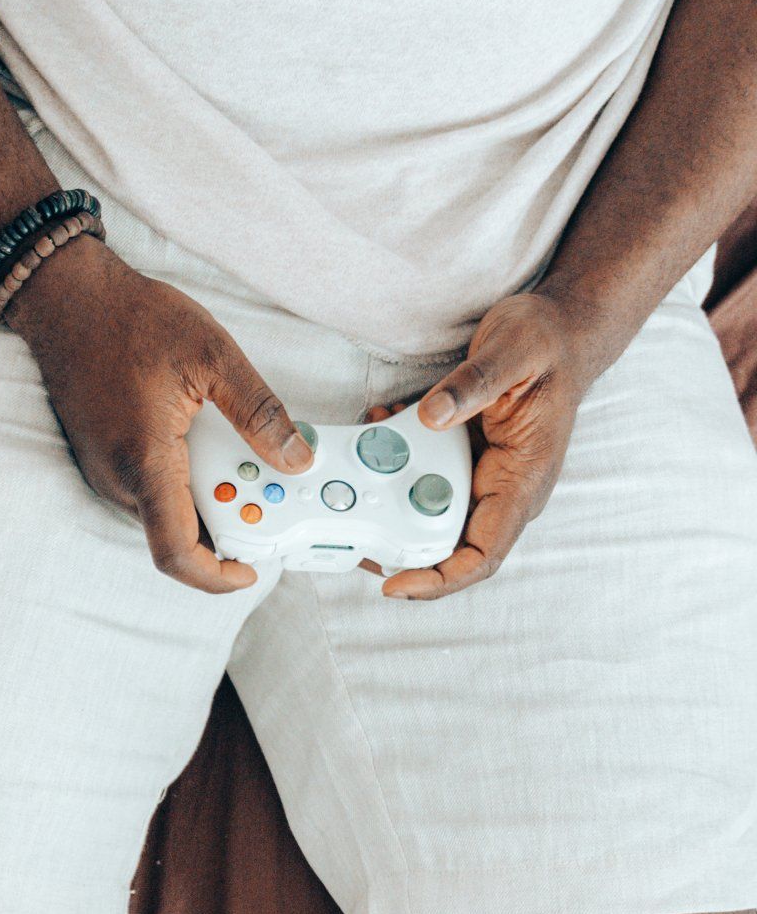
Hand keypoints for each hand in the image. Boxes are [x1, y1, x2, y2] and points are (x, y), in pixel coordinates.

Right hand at [6, 236, 315, 592]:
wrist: (67, 299)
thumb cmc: (132, 319)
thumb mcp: (213, 354)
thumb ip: (260, 412)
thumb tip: (296, 458)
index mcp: (145, 461)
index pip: (176, 553)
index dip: (215, 577)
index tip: (250, 570)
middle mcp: (118, 478)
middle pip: (179, 533)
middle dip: (228, 520)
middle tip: (267, 485)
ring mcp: (106, 472)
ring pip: (166, 511)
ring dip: (207, 496)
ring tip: (237, 451)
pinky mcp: (104, 460)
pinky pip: (151, 488)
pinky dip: (184, 479)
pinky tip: (204, 439)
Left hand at [382, 290, 606, 599]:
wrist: (559, 329)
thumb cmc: (547, 343)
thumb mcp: (512, 352)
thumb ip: (473, 384)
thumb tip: (431, 417)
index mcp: (524, 478)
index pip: (483, 554)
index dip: (440, 579)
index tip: (396, 584)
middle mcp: (504, 487)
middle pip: (448, 544)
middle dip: (398, 540)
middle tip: (354, 524)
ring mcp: (485, 475)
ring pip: (429, 510)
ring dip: (391, 492)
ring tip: (363, 457)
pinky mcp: (467, 459)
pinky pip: (426, 476)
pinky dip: (397, 461)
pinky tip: (380, 428)